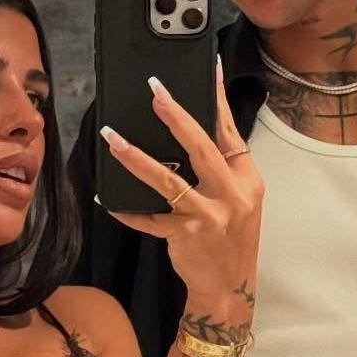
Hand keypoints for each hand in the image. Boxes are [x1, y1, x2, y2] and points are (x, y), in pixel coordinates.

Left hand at [99, 59, 262, 311]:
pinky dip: (128, 210)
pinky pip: (149, 219)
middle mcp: (232, 195)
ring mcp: (209, 216)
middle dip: (177, 117)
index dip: (219, 98)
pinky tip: (109, 200)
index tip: (209, 68)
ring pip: (168, 180)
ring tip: (112, 138)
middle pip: (202, 148)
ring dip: (136, 157)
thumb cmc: (230, 238)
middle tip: (155, 91)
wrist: (229, 288)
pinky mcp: (185, 236)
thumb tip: (187, 130)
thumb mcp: (239, 199)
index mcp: (247, 179)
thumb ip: (220, 168)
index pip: (230, 131)